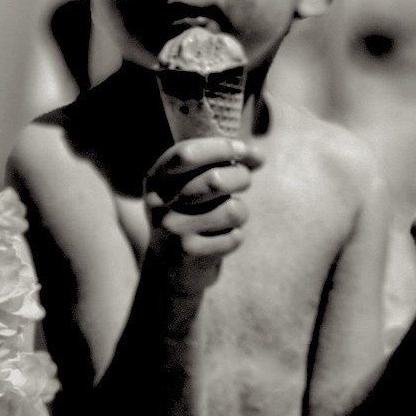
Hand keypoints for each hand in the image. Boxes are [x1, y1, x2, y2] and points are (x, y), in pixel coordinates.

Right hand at [145, 138, 259, 278]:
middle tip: (244, 182)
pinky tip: (219, 242)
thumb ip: (222, 165)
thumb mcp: (192, 186)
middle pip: (215, 180)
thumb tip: (258, 155)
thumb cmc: (190, 215)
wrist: (170, 267)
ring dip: (241, 212)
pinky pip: (234, 237)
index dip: (220, 147)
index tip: (243, 149)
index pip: (187, 153)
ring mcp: (172, 229)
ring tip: (230, 219)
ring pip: (232, 210)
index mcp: (157, 179)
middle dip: (241, 177)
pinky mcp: (189, 253)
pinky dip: (235, 238)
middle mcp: (159, 203)